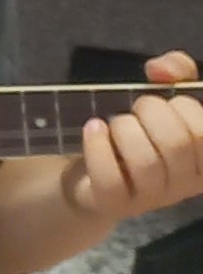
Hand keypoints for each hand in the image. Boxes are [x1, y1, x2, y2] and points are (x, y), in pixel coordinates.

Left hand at [60, 51, 202, 222]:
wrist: (89, 173)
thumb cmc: (135, 132)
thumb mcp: (161, 98)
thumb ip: (176, 72)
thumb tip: (163, 69)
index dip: (185, 105)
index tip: (168, 99)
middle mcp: (185, 185)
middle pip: (179, 143)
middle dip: (152, 110)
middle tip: (137, 108)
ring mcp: (151, 199)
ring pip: (145, 162)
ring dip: (124, 128)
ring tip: (113, 123)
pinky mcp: (114, 203)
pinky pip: (110, 177)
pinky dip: (98, 146)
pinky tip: (94, 129)